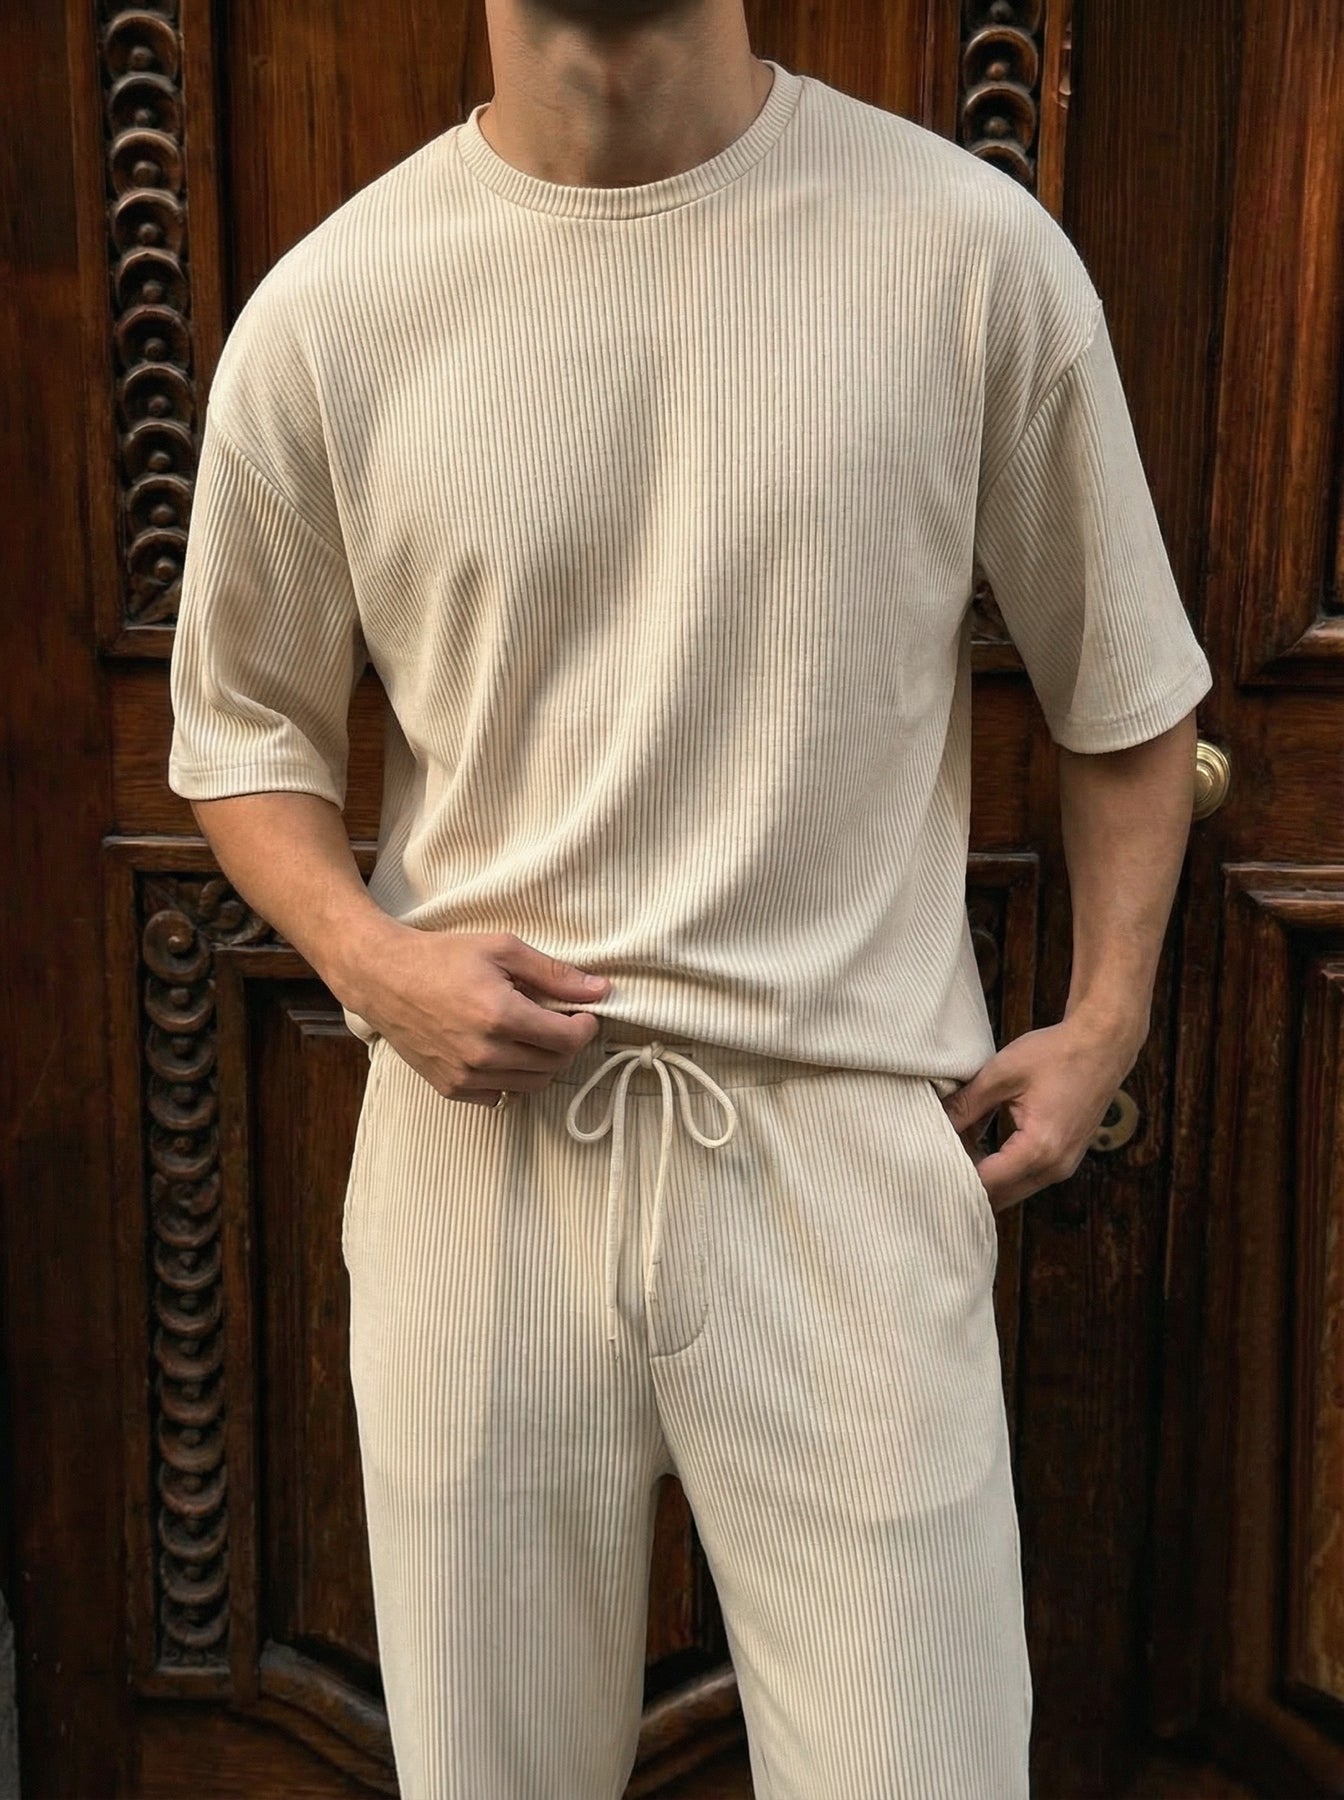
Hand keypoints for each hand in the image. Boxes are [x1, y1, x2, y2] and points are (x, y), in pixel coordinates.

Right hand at [355, 928, 611, 1106]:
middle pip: (553, 1065)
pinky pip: (500, 1096)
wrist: (383, 978)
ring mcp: (466, 1075)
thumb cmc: (442, 957)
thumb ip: (554, 973)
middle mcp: (484, 1053)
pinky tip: (503, 1052)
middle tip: (559, 1022)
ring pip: (531, 1085)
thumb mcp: (502, 949)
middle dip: (566, 1045)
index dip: (585, 1028)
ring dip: (543, 1063)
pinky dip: (511, 1079)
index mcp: (500, 1015)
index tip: (583, 1015)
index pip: (566, 1040)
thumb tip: (600, 989)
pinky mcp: (450, 1088)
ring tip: (532, 1035)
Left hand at [939, 1016, 1139, 1212]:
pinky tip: (977, 1149)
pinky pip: (1026, 1178)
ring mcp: (1064, 1166)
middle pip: (998, 1196)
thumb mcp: (1002, 1074)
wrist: (1104, 1043)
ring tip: (951, 1154)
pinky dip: (1000, 1171)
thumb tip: (932, 1123)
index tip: (924, 1167)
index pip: (984, 1183)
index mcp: (1039, 1148)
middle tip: (931, 1164)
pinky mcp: (1065, 1159)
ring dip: (983, 1178)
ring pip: (1012, 1190)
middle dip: (964, 1183)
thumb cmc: (1056, 1053)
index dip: (952, 1177)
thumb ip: (966, 1105)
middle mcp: (1055, 1167)